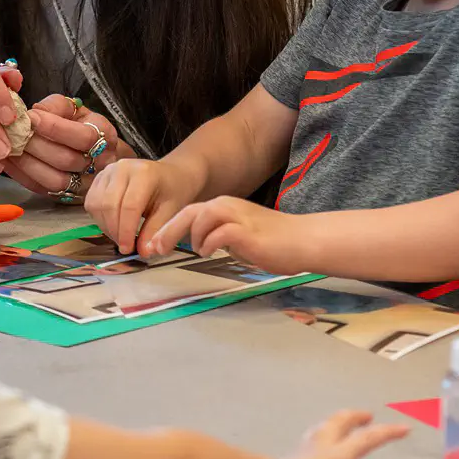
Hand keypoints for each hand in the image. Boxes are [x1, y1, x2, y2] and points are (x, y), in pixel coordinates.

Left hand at [4, 96, 134, 199]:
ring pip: (55, 181)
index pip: (84, 136)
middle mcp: (100, 164)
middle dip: (36, 146)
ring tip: (9, 147)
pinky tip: (9, 162)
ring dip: (27, 164)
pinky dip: (22, 176)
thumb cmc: (81, 126)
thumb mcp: (75, 109)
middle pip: (66, 160)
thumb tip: (35, 113)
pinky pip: (42, 190)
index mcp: (106, 136)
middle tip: (13, 133)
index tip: (31, 117)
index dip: (54, 127)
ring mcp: (85, 185)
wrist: (96, 154)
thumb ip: (57, 106)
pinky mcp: (67, 198)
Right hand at [84, 158, 202, 253]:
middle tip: (124, 247)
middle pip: (109, 205)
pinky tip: (112, 225)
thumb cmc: (172, 191)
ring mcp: (108, 171)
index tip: (128, 250)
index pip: (129, 206)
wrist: (170, 174)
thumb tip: (143, 252)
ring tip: (120, 237)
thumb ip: (155, 231)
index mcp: (144, 173)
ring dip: (105, 226)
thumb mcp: (170, 211)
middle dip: (115, 231)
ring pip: (97, 204)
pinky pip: (91, 202)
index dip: (126, 232)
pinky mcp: (100, 177)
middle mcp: (122, 168)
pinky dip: (98, 218)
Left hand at [149, 197, 313, 273]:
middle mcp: (229, 207)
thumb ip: (220, 236)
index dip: (170, 227)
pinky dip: (209, 242)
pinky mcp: (247, 231)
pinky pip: (219, 233)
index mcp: (226, 207)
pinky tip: (210, 251)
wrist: (302, 241)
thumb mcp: (240, 237)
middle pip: (190, 212)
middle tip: (156, 249)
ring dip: (193, 236)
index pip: (190, 212)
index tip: (156, 244)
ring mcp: (238, 217)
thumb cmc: (274, 242)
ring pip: (202, 216)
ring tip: (199, 250)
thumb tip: (203, 243)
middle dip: (169, 230)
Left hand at [282, 410, 408, 458]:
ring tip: (346, 437)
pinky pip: (317, 450)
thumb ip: (370, 439)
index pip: (350, 418)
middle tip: (363, 421)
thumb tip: (402, 426)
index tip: (376, 417)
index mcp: (329, 430)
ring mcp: (305, 450)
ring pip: (324, 434)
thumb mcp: (348, 453)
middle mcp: (316, 436)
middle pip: (335, 423)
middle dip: (350, 421)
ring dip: (338, 433)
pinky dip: (328, 448)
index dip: (366, 418)